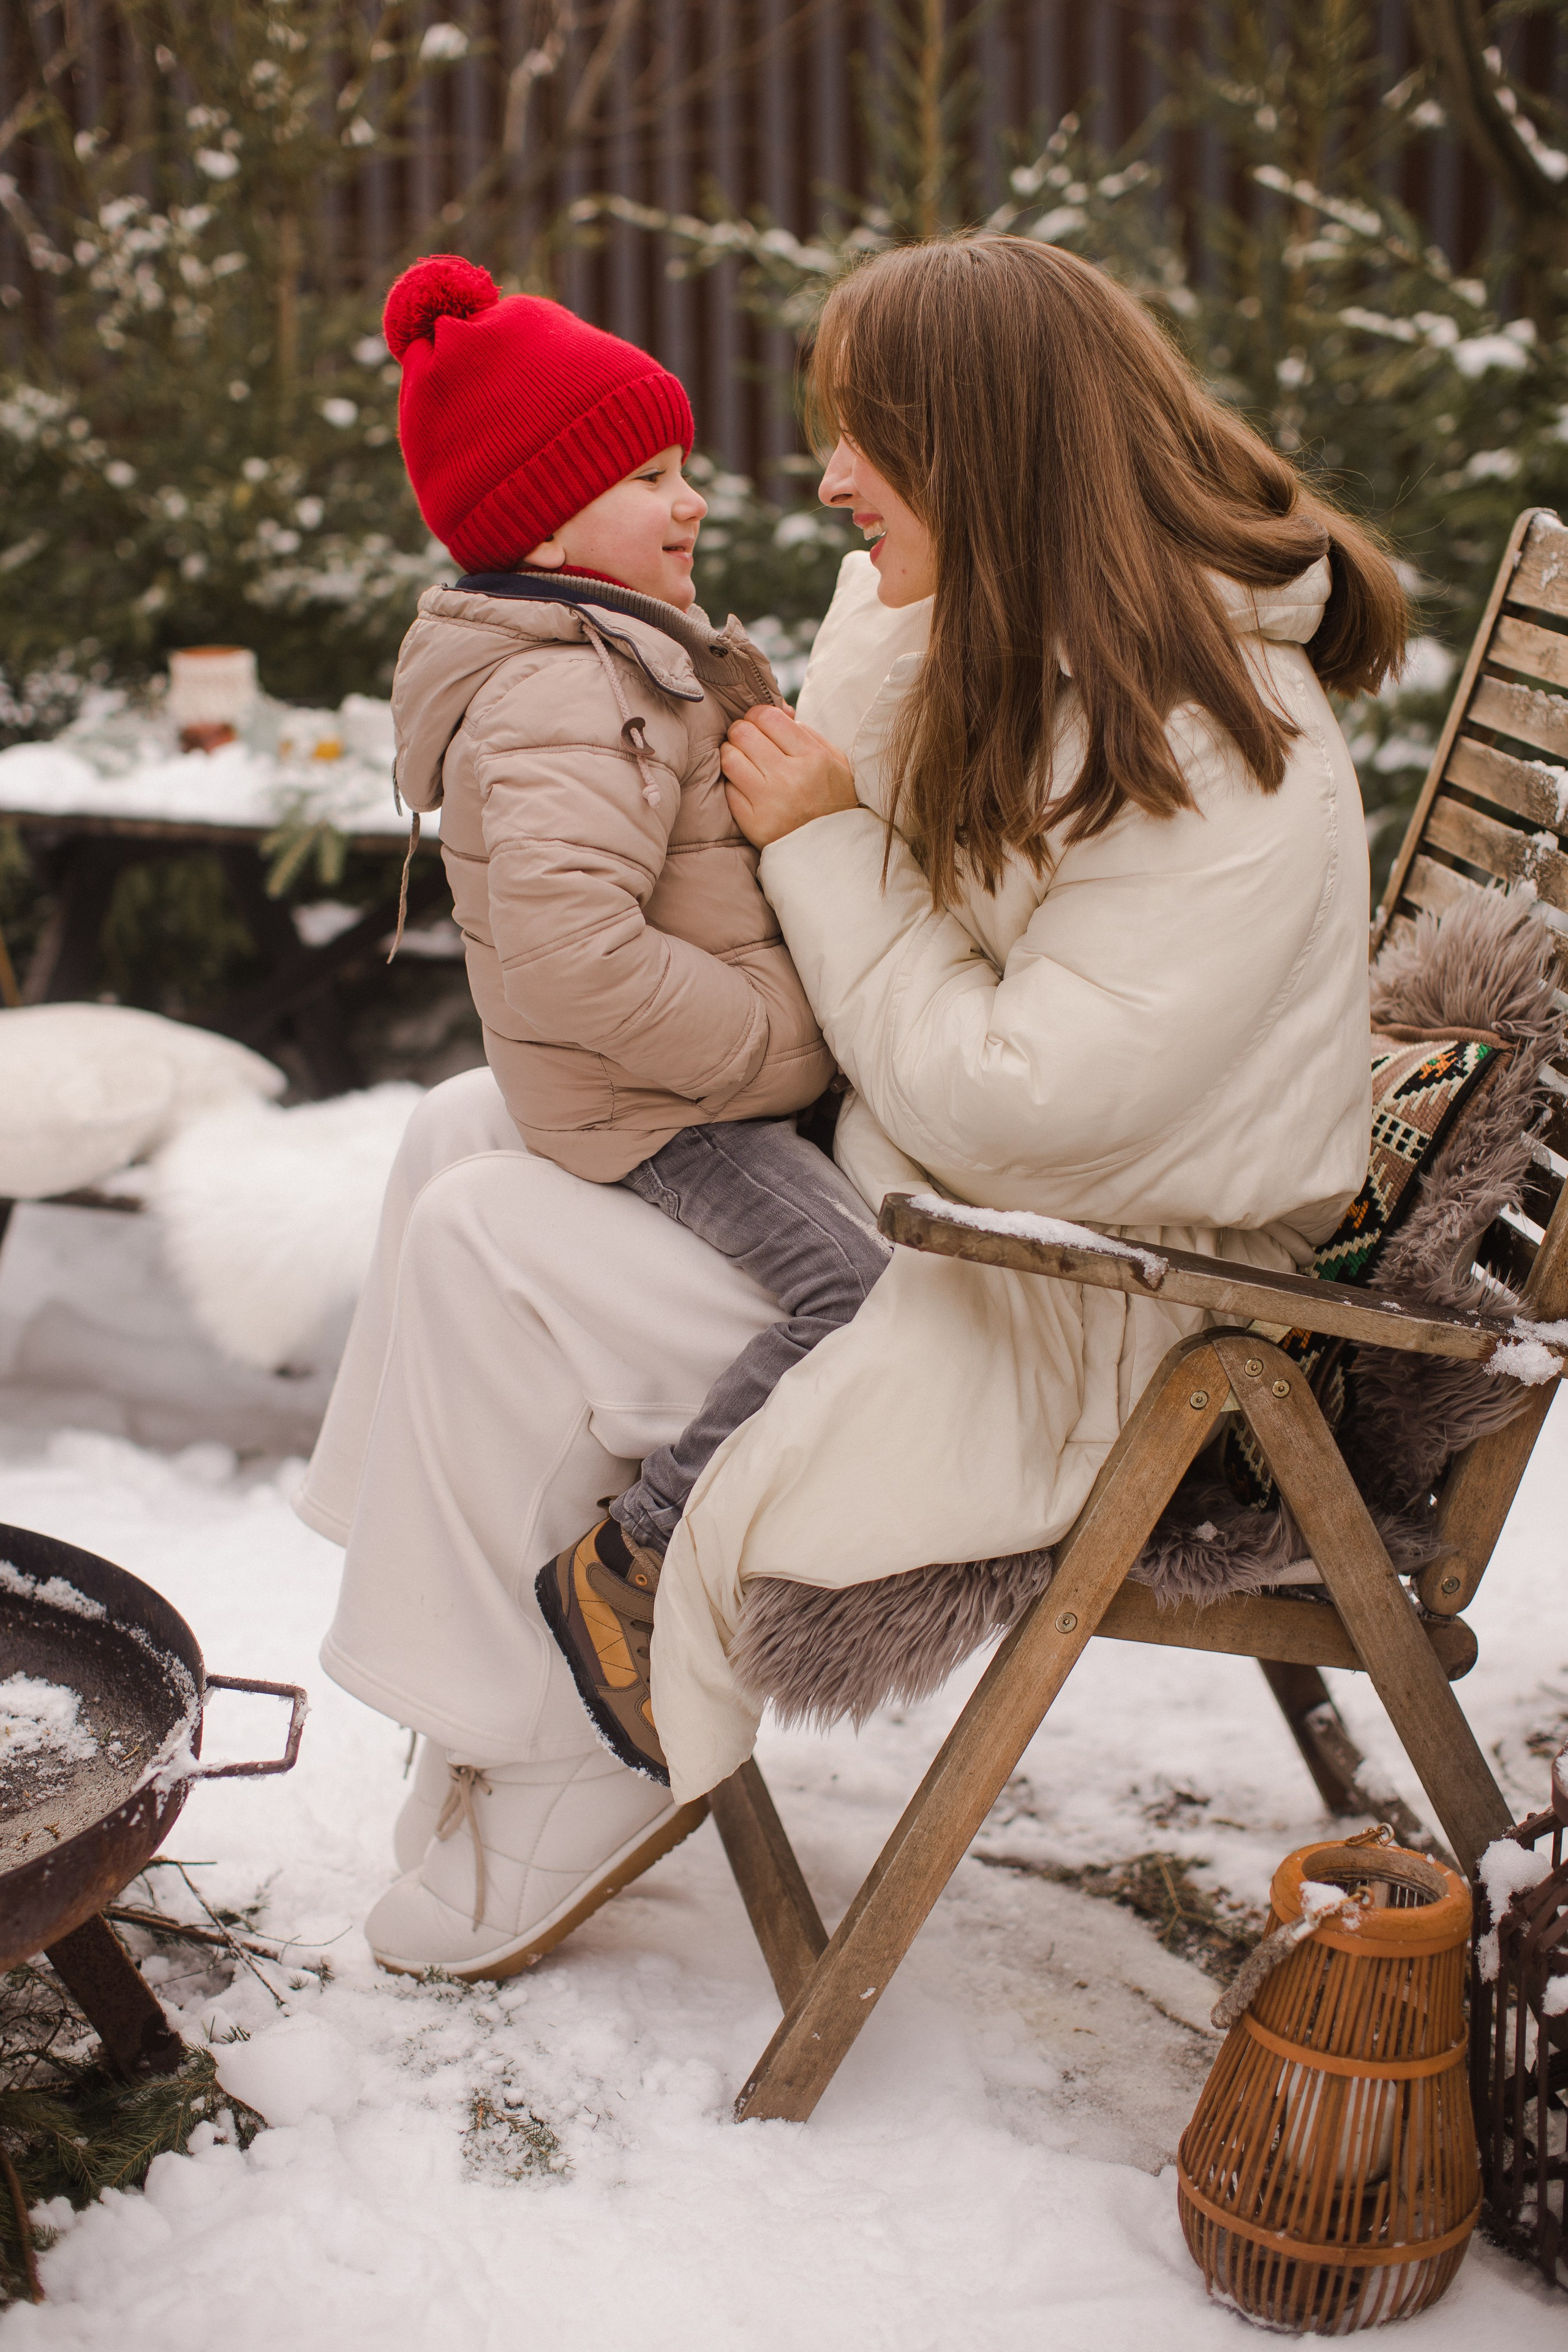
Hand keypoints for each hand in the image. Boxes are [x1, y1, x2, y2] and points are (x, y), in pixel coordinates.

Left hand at [721, 705, 856, 846]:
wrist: (833, 852)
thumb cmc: (833, 800)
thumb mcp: (835, 762)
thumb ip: (808, 733)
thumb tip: (778, 711)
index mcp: (814, 758)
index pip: (768, 717)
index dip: (757, 716)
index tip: (759, 725)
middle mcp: (790, 778)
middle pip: (743, 733)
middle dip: (741, 732)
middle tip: (747, 742)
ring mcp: (769, 802)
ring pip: (729, 758)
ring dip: (731, 755)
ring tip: (742, 762)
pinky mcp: (753, 823)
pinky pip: (727, 789)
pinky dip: (732, 784)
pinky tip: (744, 787)